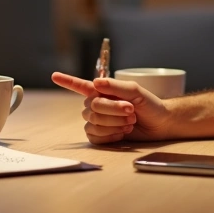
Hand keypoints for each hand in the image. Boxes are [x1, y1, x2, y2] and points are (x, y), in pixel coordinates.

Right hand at [51, 72, 174, 143]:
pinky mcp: (101, 136)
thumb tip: (95, 83)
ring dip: (114, 123)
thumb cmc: (149, 104)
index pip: (80, 85)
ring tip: (129, 123)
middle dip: (113, 110)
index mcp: (102, 91)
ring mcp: (98, 121)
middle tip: (131, 111)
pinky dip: (110, 135)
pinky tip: (121, 133)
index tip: (54, 75)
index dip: (67, 81)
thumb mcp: (136, 91)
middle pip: (92, 107)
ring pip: (93, 122)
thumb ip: (116, 86)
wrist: (160, 124)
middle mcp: (96, 105)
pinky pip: (95, 136)